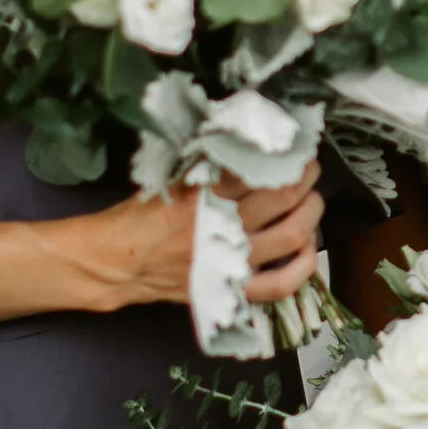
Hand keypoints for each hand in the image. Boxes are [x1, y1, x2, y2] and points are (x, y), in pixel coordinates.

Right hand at [66, 161, 323, 309]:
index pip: (258, 166)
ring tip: (312, 201)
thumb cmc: (139, 218)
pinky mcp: (230, 288)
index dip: (284, 153)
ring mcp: (229, 260)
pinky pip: (279, 284)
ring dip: (311, 213)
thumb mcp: (169, 178)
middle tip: (309, 168)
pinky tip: (306, 249)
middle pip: (283, 195)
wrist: (115, 263)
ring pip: (290, 234)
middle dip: (305, 177)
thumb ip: (207, 163)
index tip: (293, 146)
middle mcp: (220, 225)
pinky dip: (302, 267)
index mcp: (204, 193)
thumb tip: (244, 140)